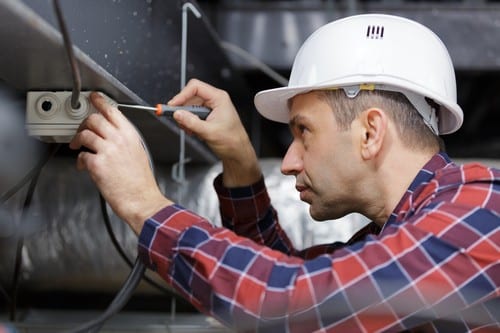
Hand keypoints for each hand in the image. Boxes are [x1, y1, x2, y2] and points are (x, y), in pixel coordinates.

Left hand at [69, 92, 171, 233]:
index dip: (99, 101)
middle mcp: (119, 139)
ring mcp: (107, 151)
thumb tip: (110, 135)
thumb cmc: (141, 182)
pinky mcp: (97, 164)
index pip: (112, 111)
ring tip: (78, 147)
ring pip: (85, 134)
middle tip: (81, 130)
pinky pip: (81, 155)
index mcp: (131, 135)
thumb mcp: (139, 153)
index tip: (93, 97)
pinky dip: (80, 161)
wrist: (142, 200)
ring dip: (78, 140)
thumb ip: (125, 141)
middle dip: (84, 124)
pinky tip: (84, 166)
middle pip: (94, 119)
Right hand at [169, 79, 260, 186]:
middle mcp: (215, 100)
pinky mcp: (207, 116)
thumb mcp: (209, 132)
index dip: (182, 95)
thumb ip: (192, 122)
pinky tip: (194, 131)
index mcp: (219, 98)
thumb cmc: (232, 141)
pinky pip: (192, 115)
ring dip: (186, 119)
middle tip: (179, 121)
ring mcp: (210, 108)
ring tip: (190, 130)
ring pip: (189, 107)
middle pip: (190, 97)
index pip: (195, 87)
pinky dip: (189, 123)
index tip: (173, 106)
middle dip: (183, 110)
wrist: (237, 152)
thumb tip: (178, 114)